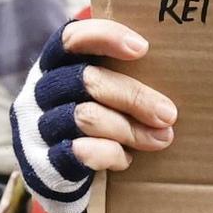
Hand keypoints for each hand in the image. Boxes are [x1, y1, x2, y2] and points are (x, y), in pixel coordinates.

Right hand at [11, 19, 177, 212]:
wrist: (57, 175)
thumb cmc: (93, 119)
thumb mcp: (100, 91)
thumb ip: (123, 76)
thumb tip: (176, 75)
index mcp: (55, 64)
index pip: (71, 38)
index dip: (105, 37)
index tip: (143, 48)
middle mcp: (40, 91)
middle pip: (86, 81)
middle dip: (134, 97)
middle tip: (168, 114)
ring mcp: (37, 126)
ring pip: (86, 117)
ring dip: (129, 129)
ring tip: (160, 139)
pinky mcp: (42, 161)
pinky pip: (80, 153)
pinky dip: (110, 154)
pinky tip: (126, 158)